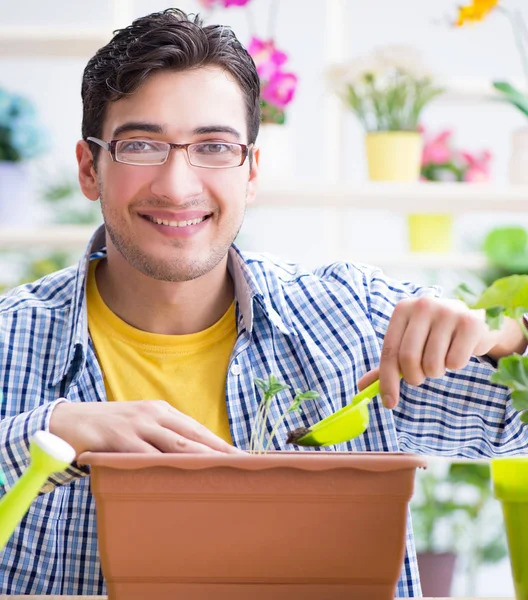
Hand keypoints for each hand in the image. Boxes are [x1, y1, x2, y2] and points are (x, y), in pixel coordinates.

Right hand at [50, 400, 242, 455]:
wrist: (67, 422)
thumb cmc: (109, 430)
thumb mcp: (140, 429)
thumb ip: (162, 440)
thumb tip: (191, 460)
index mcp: (162, 411)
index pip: (198, 429)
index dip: (221, 444)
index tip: (243, 457)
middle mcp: (154, 415)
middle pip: (193, 436)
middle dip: (220, 452)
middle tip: (243, 467)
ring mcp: (137, 425)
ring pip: (175, 445)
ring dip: (200, 460)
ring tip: (223, 472)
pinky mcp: (118, 438)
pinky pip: (145, 455)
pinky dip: (163, 466)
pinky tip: (180, 477)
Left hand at [357, 297, 526, 408]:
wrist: (476, 324)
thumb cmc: (436, 336)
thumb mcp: (410, 343)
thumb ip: (389, 363)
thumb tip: (361, 387)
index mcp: (403, 309)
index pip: (389, 351)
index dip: (388, 381)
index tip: (390, 403)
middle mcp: (423, 305)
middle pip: (408, 358)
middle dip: (414, 377)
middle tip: (422, 377)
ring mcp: (447, 311)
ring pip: (432, 363)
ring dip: (436, 372)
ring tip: (442, 360)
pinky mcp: (470, 322)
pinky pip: (455, 361)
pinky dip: (456, 366)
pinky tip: (459, 352)